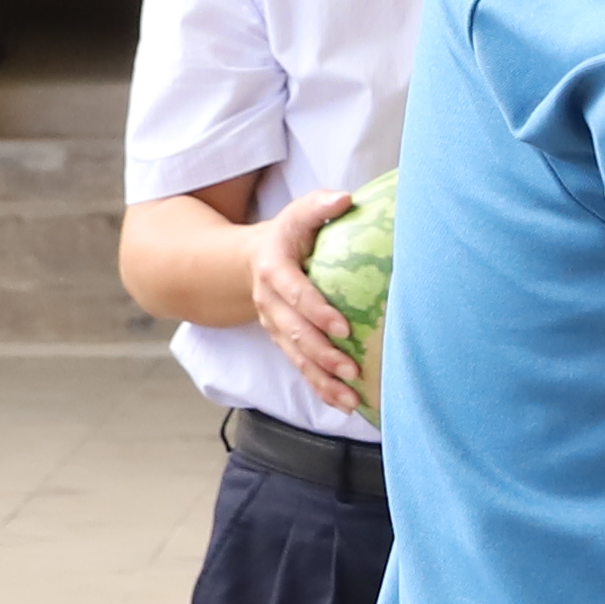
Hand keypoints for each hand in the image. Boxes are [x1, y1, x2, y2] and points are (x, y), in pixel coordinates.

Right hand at [244, 184, 369, 417]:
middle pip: (294, 332)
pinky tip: (344, 405)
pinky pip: (300, 367)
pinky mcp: (282, 341)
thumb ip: (319, 206)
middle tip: (351, 369)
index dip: (316, 311)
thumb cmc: (290, 233)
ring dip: (322, 380)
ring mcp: (274, 325)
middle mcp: (269, 302)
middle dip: (322, 354)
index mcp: (274, 269)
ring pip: (296, 357)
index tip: (343, 328)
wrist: (253, 259)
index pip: (295, 293)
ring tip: (350, 399)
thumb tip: (344, 198)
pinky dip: (320, 388)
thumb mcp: (300, 212)